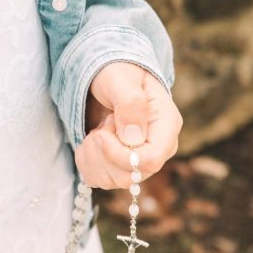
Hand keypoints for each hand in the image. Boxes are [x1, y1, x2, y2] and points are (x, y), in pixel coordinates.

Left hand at [75, 62, 182, 188]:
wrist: (104, 75)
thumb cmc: (116, 71)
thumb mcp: (120, 79)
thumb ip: (130, 104)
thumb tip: (134, 138)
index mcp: (166, 124)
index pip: (151, 159)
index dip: (121, 155)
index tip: (100, 134)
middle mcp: (157, 147)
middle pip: (131, 176)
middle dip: (103, 154)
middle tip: (99, 127)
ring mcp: (139, 159)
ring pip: (114, 181)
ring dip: (93, 157)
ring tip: (96, 130)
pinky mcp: (120, 164)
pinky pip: (100, 180)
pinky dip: (86, 163)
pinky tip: (89, 141)